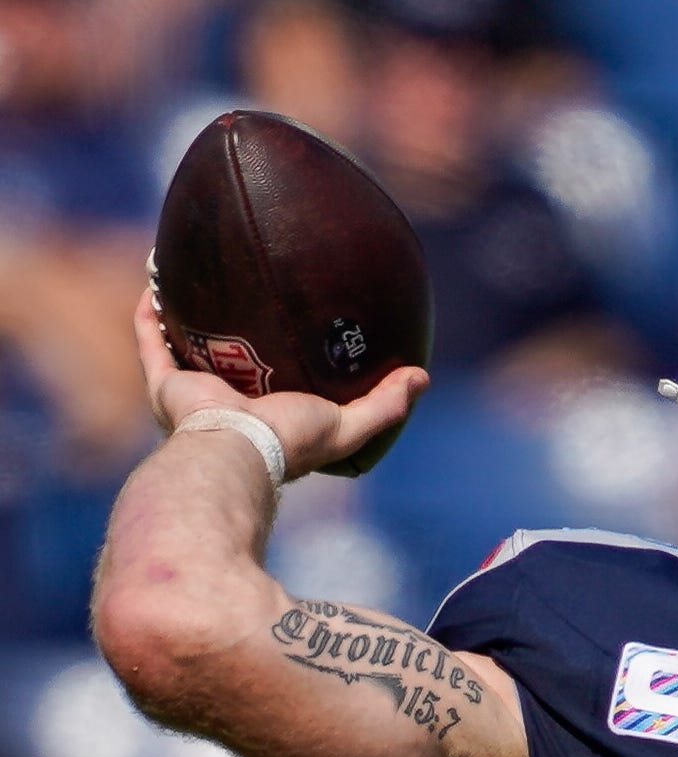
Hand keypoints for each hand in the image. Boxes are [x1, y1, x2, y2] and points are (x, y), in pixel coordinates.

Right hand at [135, 288, 426, 478]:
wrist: (236, 448)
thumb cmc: (291, 441)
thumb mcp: (350, 424)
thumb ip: (386, 404)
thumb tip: (421, 376)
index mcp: (269, 416)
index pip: (281, 385)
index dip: (287, 362)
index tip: (299, 331)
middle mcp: (229, 404)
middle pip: (230, 364)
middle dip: (234, 338)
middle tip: (245, 302)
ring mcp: (194, 393)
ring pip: (185, 349)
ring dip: (185, 320)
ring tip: (192, 284)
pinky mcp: (165, 383)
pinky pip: (153, 341)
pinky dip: (150, 315)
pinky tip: (156, 282)